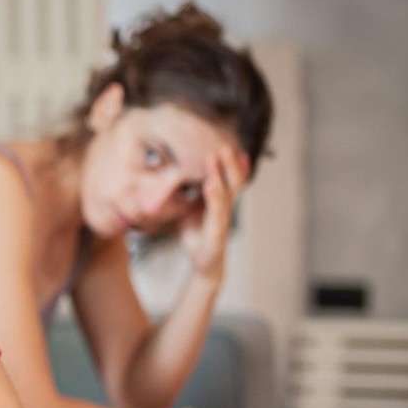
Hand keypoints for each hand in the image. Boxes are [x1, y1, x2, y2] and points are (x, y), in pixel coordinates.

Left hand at [179, 145, 248, 282]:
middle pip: (234, 181)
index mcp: (221, 202)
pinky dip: (214, 197)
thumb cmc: (198, 234)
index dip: (233, 163)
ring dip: (221, 174)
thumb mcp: (189, 209)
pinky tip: (210, 184)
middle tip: (224, 144)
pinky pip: (217, 212)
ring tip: (215, 156)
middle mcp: (226, 209)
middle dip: (230, 163)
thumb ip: (188, 193)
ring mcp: (223, 220)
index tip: (230, 145)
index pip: (231, 179)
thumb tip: (173, 175)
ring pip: (227, 193)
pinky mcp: (217, 233)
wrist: (204, 263)